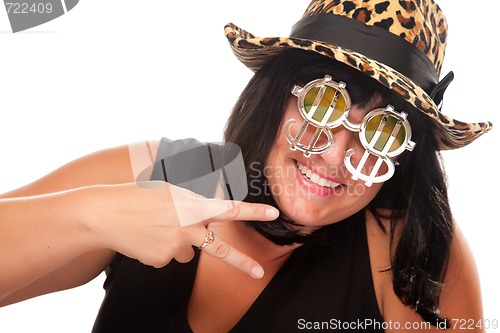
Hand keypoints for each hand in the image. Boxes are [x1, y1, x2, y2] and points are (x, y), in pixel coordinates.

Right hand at [83, 181, 278, 278]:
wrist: (103, 215)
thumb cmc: (135, 195)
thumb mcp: (168, 189)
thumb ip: (192, 199)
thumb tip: (207, 207)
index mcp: (191, 205)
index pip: (229, 208)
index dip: (253, 211)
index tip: (272, 213)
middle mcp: (187, 228)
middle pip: (220, 249)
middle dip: (242, 262)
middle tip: (258, 272)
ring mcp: (174, 247)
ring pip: (188, 250)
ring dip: (181, 242)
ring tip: (157, 227)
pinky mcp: (160, 260)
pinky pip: (168, 255)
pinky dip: (161, 248)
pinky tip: (146, 236)